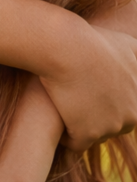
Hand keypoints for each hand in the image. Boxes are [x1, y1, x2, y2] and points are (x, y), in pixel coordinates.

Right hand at [40, 25, 136, 150]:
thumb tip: (134, 63)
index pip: (125, 111)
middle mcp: (131, 116)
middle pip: (112, 125)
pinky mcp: (87, 133)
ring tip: (63, 109)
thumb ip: (136, 59)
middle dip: (95, 117)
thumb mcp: (128, 45)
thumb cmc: (92, 40)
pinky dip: (66, 138)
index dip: (105, 102)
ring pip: (94, 134)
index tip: (88, 92)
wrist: (68, 48)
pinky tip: (56, 124)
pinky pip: (75, 144)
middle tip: (75, 101)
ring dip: (80, 126)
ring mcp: (110, 127)